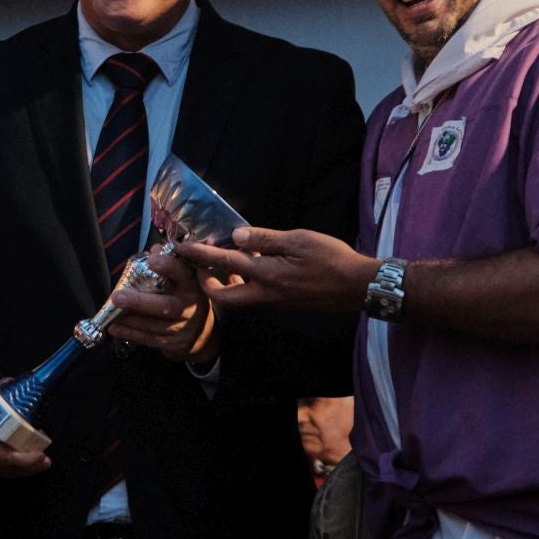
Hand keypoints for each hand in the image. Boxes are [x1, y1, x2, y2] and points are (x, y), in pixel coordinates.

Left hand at [108, 246, 217, 362]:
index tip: (152, 260)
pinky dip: (131, 334)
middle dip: (140, 302)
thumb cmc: (186, 298)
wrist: (202, 334)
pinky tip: (115, 328)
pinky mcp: (173, 344)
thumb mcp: (185, 280)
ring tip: (112, 313)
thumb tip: (155, 249)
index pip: (183, 274)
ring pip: (154, 325)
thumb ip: (170, 265)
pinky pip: (149, 339)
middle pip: (165, 306)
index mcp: (193, 286)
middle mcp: (190, 307)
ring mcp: (182, 328)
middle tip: (118, 297)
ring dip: (130, 320)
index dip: (169, 267)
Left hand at [175, 227, 378, 312]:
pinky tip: (248, 266)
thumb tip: (236, 236)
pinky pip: (254, 296)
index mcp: (267, 276)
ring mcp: (275, 301)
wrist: (357, 286)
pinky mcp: (284, 302)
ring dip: (224, 283)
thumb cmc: (332, 259)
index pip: (224, 263)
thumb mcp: (298, 240)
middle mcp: (266, 294)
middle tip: (199, 264)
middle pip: (224, 296)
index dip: (200, 254)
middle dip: (206, 283)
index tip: (181, 247)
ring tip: (219, 262)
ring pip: (239, 298)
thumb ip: (265, 240)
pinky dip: (243, 283)